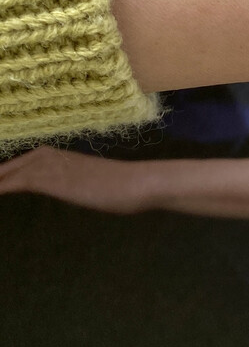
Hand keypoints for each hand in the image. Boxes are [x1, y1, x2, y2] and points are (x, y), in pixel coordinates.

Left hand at [0, 146, 149, 212]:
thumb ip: (81, 183)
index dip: (9, 173)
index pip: (26, 163)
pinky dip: (2, 185)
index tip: (2, 180)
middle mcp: (54, 157)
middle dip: (1, 173)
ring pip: (12, 172)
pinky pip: (18, 182)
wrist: (137, 183)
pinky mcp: (53, 179)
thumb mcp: (95, 184)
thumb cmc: (125, 185)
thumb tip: (79, 189)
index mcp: (63, 158)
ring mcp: (53, 166)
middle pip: (14, 165)